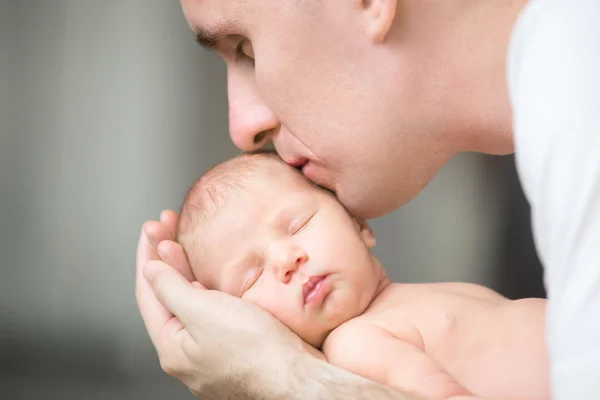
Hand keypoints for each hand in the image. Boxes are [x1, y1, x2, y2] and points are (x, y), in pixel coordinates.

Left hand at [136, 210, 320, 398]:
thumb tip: (150, 270)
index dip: (148, 255)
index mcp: (172, 346)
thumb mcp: (204, 312)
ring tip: (182, 243)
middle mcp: (188, 352)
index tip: (151, 228)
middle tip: (166, 226)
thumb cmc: (256, 352)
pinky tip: (211, 278)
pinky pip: (212, 312)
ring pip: (191, 303)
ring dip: (185, 271)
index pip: (149, 292)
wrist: (298, 380)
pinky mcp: (234, 348)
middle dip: (166, 258)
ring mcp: (211, 351)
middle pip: (169, 296)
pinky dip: (207, 288)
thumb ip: (172, 288)